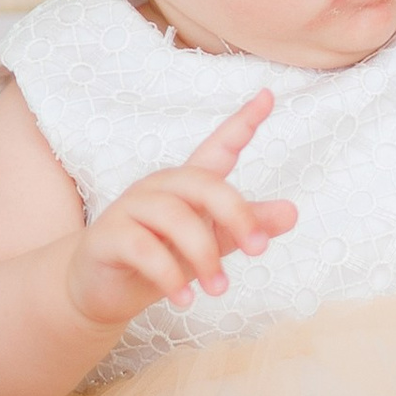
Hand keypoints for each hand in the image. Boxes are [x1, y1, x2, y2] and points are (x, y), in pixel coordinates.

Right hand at [67, 93, 295, 328]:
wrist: (102, 290)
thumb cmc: (163, 258)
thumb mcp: (212, 242)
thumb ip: (247, 227)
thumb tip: (293, 212)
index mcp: (187, 184)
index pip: (218, 146)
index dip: (243, 122)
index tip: (268, 96)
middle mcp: (159, 187)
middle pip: (204, 184)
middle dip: (237, 214)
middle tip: (259, 250)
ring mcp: (130, 209)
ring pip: (175, 218)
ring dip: (204, 257)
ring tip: (219, 289)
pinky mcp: (108, 236)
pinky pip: (144, 249)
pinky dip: (169, 276)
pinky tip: (184, 299)